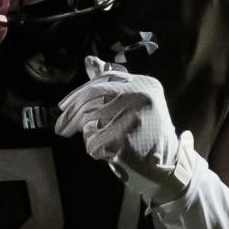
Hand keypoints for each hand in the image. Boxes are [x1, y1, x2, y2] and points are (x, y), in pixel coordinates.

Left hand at [54, 55, 194, 202]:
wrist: (168, 167)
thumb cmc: (146, 132)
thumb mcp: (134, 101)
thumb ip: (111, 82)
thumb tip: (88, 60)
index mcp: (145, 84)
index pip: (103, 80)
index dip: (78, 93)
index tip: (62, 106)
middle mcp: (142, 97)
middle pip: (92, 99)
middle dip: (71, 115)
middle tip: (60, 128)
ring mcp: (134, 119)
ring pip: (90, 122)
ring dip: (88, 135)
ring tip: (97, 142)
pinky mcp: (126, 142)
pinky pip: (94, 142)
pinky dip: (94, 149)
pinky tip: (106, 153)